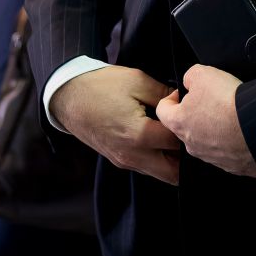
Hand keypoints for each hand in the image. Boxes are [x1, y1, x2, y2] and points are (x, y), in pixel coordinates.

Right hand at [49, 65, 181, 185]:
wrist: (67, 95)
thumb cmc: (99, 86)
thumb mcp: (137, 80)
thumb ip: (165, 93)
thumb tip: (183, 100)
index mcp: (139, 135)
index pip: (178, 142)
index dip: (188, 126)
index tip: (188, 112)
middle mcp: (132, 155)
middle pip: (174, 173)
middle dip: (186, 157)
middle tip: (188, 134)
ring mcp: (124, 161)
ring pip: (161, 174)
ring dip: (172, 160)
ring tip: (171, 135)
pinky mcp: (118, 160)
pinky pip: (146, 167)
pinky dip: (157, 159)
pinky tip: (156, 138)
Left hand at [154, 64, 255, 177]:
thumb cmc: (230, 104)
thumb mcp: (202, 73)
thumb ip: (189, 77)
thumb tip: (191, 82)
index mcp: (179, 123)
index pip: (163, 110)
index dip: (172, 97)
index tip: (184, 92)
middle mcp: (192, 145)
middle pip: (186, 126)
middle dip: (197, 112)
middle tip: (213, 101)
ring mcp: (212, 158)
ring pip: (207, 140)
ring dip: (216, 128)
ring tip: (231, 115)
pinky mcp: (233, 166)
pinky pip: (228, 152)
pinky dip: (233, 142)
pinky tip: (243, 130)